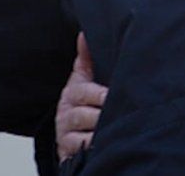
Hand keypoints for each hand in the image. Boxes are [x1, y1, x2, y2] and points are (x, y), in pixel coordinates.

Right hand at [55, 33, 106, 162]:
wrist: (69, 133)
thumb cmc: (82, 102)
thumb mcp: (82, 79)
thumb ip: (86, 58)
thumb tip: (84, 34)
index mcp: (71, 93)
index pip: (83, 92)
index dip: (99, 94)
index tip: (111, 96)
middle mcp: (66, 114)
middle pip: (84, 114)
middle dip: (103, 113)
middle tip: (118, 111)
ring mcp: (66, 133)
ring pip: (85, 131)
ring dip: (102, 129)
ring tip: (118, 126)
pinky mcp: (68, 150)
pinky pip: (82, 148)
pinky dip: (93, 145)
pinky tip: (105, 141)